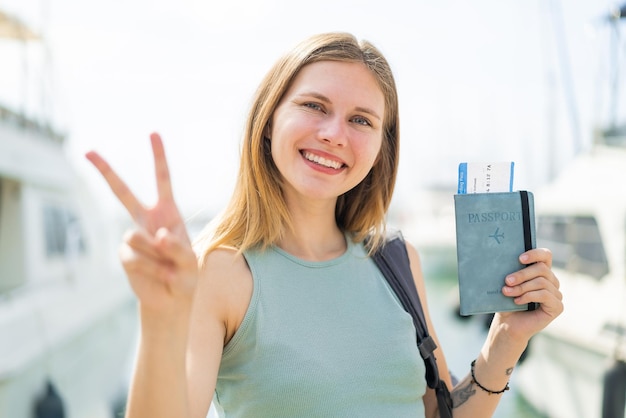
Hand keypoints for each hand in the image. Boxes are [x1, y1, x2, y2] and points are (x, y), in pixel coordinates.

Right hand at [85, 133, 197, 316]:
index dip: (158, 158)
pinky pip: (133, 257)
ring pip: (136, 236)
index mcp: (168, 214)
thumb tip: (156, 236)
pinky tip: (156, 274)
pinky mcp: (123, 254)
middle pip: (123, 193)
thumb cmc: (185, 276)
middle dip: (106, 171)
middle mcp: (147, 220)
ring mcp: (133, 236)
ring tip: (166, 268)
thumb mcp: (191, 261)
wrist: (170, 300)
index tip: (152, 133)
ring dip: (156, 256)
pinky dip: (149, 268)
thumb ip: (177, 248)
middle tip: (88, 151)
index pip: (162, 180)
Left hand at [496, 248, 563, 340]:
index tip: (520, 258)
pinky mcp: (557, 307)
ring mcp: (556, 294)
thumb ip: (512, 272)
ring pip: (541, 282)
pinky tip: (517, 301)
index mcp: (540, 272)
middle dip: (522, 274)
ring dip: (522, 287)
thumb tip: (504, 260)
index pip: (545, 255)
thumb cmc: (506, 303)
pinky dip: (528, 296)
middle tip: (507, 281)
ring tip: (507, 292)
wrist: (507, 324)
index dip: (535, 253)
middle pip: (542, 269)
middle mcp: (551, 281)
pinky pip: (545, 295)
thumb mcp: (508, 285)